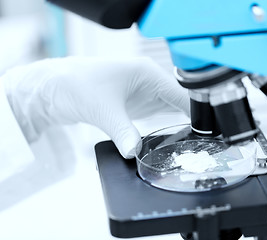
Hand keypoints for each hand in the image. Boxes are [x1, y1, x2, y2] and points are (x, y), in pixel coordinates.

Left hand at [3, 57, 189, 157]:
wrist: (53, 88)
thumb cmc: (76, 84)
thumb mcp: (104, 110)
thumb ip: (124, 132)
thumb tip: (135, 153)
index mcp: (147, 72)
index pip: (181, 93)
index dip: (196, 112)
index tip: (206, 132)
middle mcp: (149, 81)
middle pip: (180, 102)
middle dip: (191, 120)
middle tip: (202, 142)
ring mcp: (143, 93)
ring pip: (170, 109)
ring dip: (179, 124)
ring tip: (192, 143)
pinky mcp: (134, 104)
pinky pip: (157, 116)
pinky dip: (165, 127)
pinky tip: (171, 139)